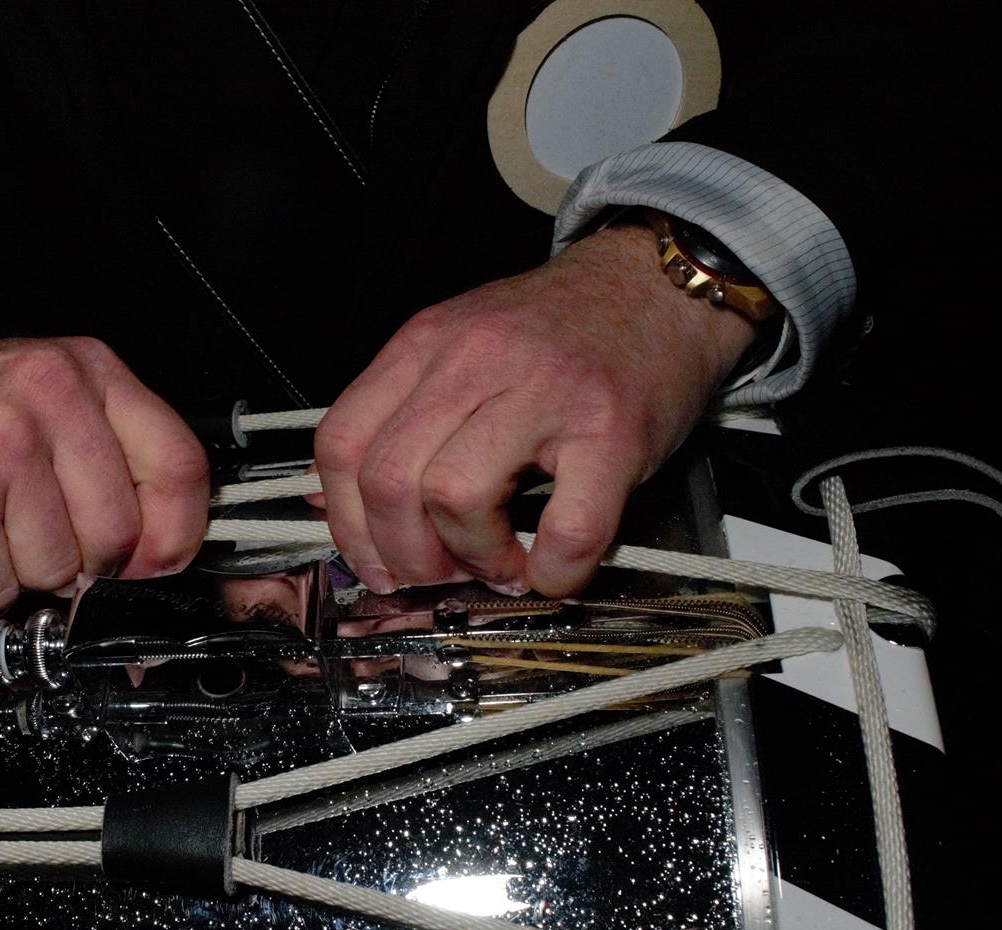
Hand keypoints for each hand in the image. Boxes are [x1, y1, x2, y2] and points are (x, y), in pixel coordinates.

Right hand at [0, 337, 210, 615]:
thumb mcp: (44, 399)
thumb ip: (110, 457)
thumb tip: (159, 557)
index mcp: (86, 370)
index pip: (179, 464)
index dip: (175, 534)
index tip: (155, 562)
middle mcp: (48, 397)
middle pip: (119, 533)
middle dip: (87, 563)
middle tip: (47, 542)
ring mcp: (0, 446)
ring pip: (60, 569)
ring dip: (25, 573)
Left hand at [313, 222, 756, 596]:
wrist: (659, 284)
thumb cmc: (562, 332)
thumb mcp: (463, 347)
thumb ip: (407, 412)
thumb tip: (352, 507)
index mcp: (426, 343)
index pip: (342, 443)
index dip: (347, 523)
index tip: (375, 561)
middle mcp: (473, 359)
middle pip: (389, 480)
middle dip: (404, 555)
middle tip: (440, 573)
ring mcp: (545, 393)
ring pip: (455, 500)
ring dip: (473, 560)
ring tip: (500, 566)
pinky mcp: (612, 431)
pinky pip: (565, 530)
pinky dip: (553, 571)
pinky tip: (555, 570)